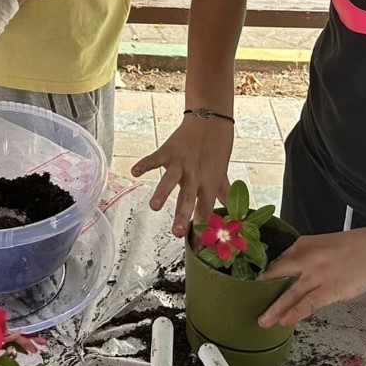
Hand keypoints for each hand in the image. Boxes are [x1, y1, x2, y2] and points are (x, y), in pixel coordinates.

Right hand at [132, 116, 233, 236]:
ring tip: (153, 206)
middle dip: (181, 215)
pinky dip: (144, 164)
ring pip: (170, 180)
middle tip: (175, 232)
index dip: (202, 227)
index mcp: (209, 183)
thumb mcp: (222, 173)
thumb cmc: (218, 148)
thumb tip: (232, 214)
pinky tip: (134, 171)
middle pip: (188, 198)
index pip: (206, 209)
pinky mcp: (169, 150)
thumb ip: (222, 194)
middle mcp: (195, 175)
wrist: (210, 120)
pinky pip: (155, 158)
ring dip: (162, 192)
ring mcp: (181, 162)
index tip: (197, 245)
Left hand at [256, 226, 365, 327]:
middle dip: (261, 289)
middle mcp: (305, 258)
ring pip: (289, 294)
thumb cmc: (356, 246)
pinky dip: (294, 314)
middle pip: (277, 275)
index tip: (255, 283)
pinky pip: (307, 305)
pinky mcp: (329, 290)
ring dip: (274, 309)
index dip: (266, 273)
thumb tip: (294, 271)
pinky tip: (284, 321)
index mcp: (303, 244)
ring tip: (262, 320)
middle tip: (247, 300)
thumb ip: (307, 255)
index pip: (279, 260)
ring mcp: (316, 275)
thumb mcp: (324, 243)